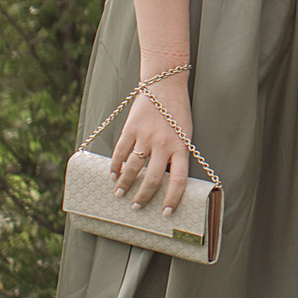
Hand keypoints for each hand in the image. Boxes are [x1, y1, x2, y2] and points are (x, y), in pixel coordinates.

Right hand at [110, 73, 193, 214]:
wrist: (165, 84)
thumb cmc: (177, 112)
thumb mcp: (185, 133)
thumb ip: (176, 155)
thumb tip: (166, 180)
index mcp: (182, 146)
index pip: (179, 180)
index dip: (172, 199)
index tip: (165, 213)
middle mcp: (164, 143)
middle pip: (153, 178)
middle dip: (143, 197)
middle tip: (136, 207)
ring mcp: (146, 136)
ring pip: (133, 168)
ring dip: (125, 185)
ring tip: (120, 194)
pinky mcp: (131, 128)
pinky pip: (120, 152)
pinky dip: (115, 166)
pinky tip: (112, 175)